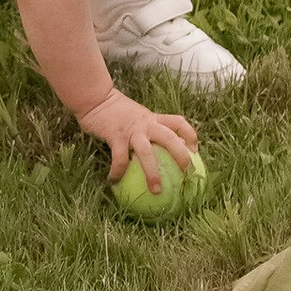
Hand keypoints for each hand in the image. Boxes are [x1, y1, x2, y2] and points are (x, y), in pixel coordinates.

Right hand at [78, 91, 199, 191]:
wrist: (95, 98)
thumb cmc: (116, 110)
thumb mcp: (138, 115)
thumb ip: (150, 127)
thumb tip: (163, 145)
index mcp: (154, 119)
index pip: (179, 123)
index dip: (191, 136)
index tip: (195, 151)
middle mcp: (146, 124)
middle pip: (171, 139)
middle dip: (181, 157)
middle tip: (187, 175)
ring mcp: (131, 131)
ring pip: (147, 153)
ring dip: (153, 174)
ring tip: (156, 192)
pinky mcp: (115, 136)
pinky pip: (120, 159)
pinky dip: (117, 172)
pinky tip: (113, 182)